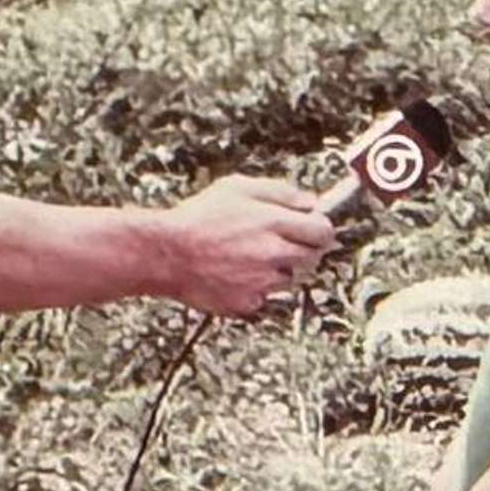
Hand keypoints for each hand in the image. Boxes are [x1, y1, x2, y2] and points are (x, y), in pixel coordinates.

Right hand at [158, 175, 336, 318]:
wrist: (166, 254)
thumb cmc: (198, 218)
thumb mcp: (238, 187)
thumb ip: (280, 192)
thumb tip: (310, 201)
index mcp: (273, 222)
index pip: (323, 231)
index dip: (321, 229)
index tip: (316, 229)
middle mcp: (273, 254)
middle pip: (312, 258)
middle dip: (303, 250)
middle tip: (279, 242)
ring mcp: (262, 282)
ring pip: (289, 279)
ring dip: (278, 269)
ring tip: (247, 257)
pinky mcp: (248, 303)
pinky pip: (266, 297)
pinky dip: (256, 288)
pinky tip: (235, 274)